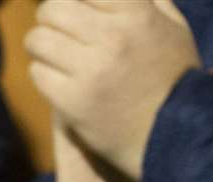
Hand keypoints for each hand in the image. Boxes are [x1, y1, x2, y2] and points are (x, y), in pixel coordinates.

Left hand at [26, 0, 199, 180]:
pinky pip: (37, 73)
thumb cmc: (174, 79)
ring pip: (38, 40)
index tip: (73, 10)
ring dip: (40, 46)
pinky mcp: (73, 102)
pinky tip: (56, 79)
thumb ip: (149, 0)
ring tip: (50, 53)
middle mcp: (113, 37)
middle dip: (49, 18)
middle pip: (52, 9)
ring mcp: (91, 71)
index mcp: (137, 13)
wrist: (175, 136)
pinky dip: (42, 74)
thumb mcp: (173, 29)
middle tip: (54, 30)